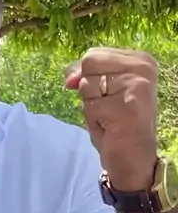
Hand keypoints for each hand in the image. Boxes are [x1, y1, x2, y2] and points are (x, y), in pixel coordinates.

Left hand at [65, 47, 157, 190]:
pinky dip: (93, 120)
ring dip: (91, 106)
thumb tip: (69, 78)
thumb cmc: (118, 123)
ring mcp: (136, 86)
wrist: (134, 159)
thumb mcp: (103, 91)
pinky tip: (111, 127)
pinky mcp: (127, 107)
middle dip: (89, 90)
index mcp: (141, 59)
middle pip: (89, 63)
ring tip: (110, 118)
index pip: (94, 54)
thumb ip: (85, 74)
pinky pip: (89, 106)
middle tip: (109, 107)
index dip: (88, 76)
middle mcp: (142, 68)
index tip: (107, 95)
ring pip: (87, 85)